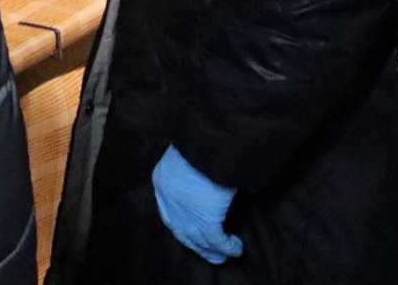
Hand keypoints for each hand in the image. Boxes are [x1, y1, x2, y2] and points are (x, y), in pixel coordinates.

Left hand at [153, 145, 241, 264]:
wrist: (210, 140)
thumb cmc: (201, 141)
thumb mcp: (187, 152)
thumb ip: (188, 167)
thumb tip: (201, 177)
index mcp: (162, 180)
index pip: (167, 212)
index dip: (179, 226)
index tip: (190, 235)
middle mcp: (169, 198)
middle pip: (180, 229)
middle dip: (195, 244)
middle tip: (208, 254)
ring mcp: (186, 211)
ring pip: (198, 238)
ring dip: (211, 250)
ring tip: (222, 257)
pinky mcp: (205, 218)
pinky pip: (217, 240)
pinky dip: (227, 247)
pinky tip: (236, 249)